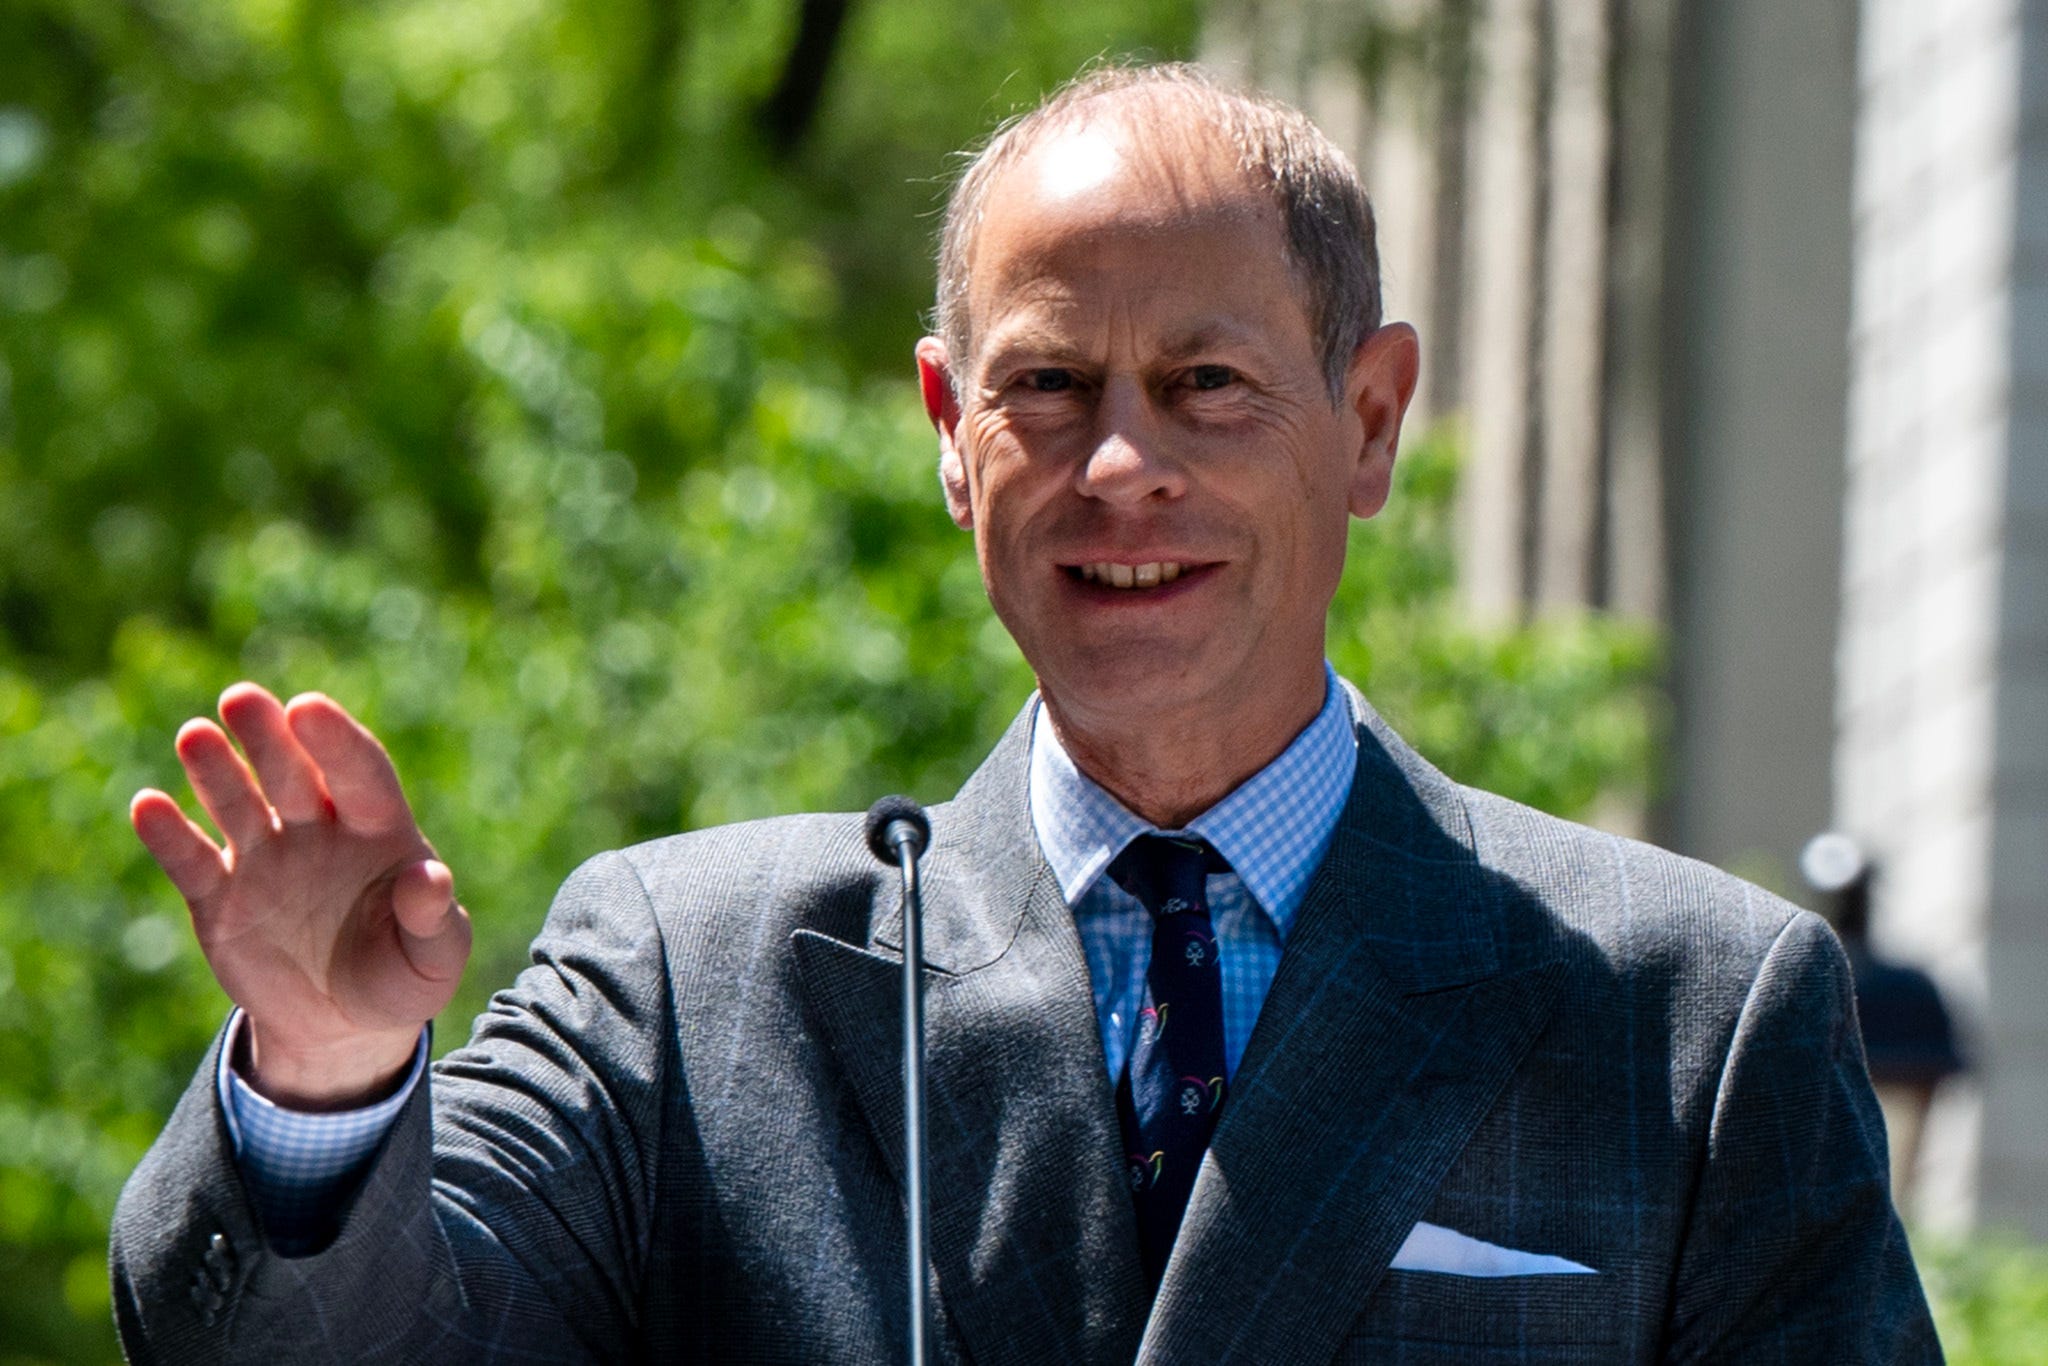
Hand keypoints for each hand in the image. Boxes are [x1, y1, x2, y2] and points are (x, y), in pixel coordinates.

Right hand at [130, 683, 471, 1108]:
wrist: (343, 1027)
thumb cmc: (402, 979)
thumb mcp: (433, 959)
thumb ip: (432, 919)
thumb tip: (430, 878)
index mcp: (379, 832)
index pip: (361, 775)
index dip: (336, 742)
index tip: (309, 708)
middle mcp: (319, 832)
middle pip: (293, 774)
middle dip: (268, 736)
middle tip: (241, 698)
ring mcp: (266, 860)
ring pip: (239, 804)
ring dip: (216, 771)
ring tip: (196, 735)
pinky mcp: (220, 898)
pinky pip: (192, 861)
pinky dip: (168, 834)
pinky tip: (148, 805)